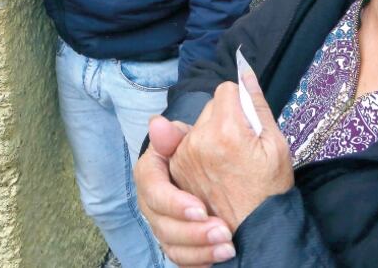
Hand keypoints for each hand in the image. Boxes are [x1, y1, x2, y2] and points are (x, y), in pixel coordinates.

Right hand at [135, 117, 236, 266]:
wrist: (221, 168)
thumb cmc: (206, 146)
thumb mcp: (198, 132)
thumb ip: (180, 131)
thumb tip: (156, 123)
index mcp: (152, 168)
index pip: (150, 184)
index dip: (172, 200)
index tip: (201, 209)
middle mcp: (152, 197)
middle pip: (159, 221)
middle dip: (190, 231)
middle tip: (223, 232)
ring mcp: (162, 220)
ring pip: (169, 242)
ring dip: (199, 248)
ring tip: (227, 247)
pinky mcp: (175, 240)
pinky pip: (180, 257)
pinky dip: (199, 260)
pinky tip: (220, 257)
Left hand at [169, 68, 293, 232]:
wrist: (254, 233)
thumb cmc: (270, 190)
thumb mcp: (275, 144)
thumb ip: (256, 104)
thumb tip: (244, 72)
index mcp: (225, 130)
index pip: (226, 90)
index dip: (241, 104)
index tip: (249, 125)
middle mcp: (197, 140)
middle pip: (210, 108)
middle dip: (225, 120)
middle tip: (242, 148)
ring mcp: (183, 157)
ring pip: (197, 126)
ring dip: (210, 136)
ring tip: (228, 163)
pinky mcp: (176, 171)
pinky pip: (186, 145)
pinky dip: (198, 152)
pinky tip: (214, 173)